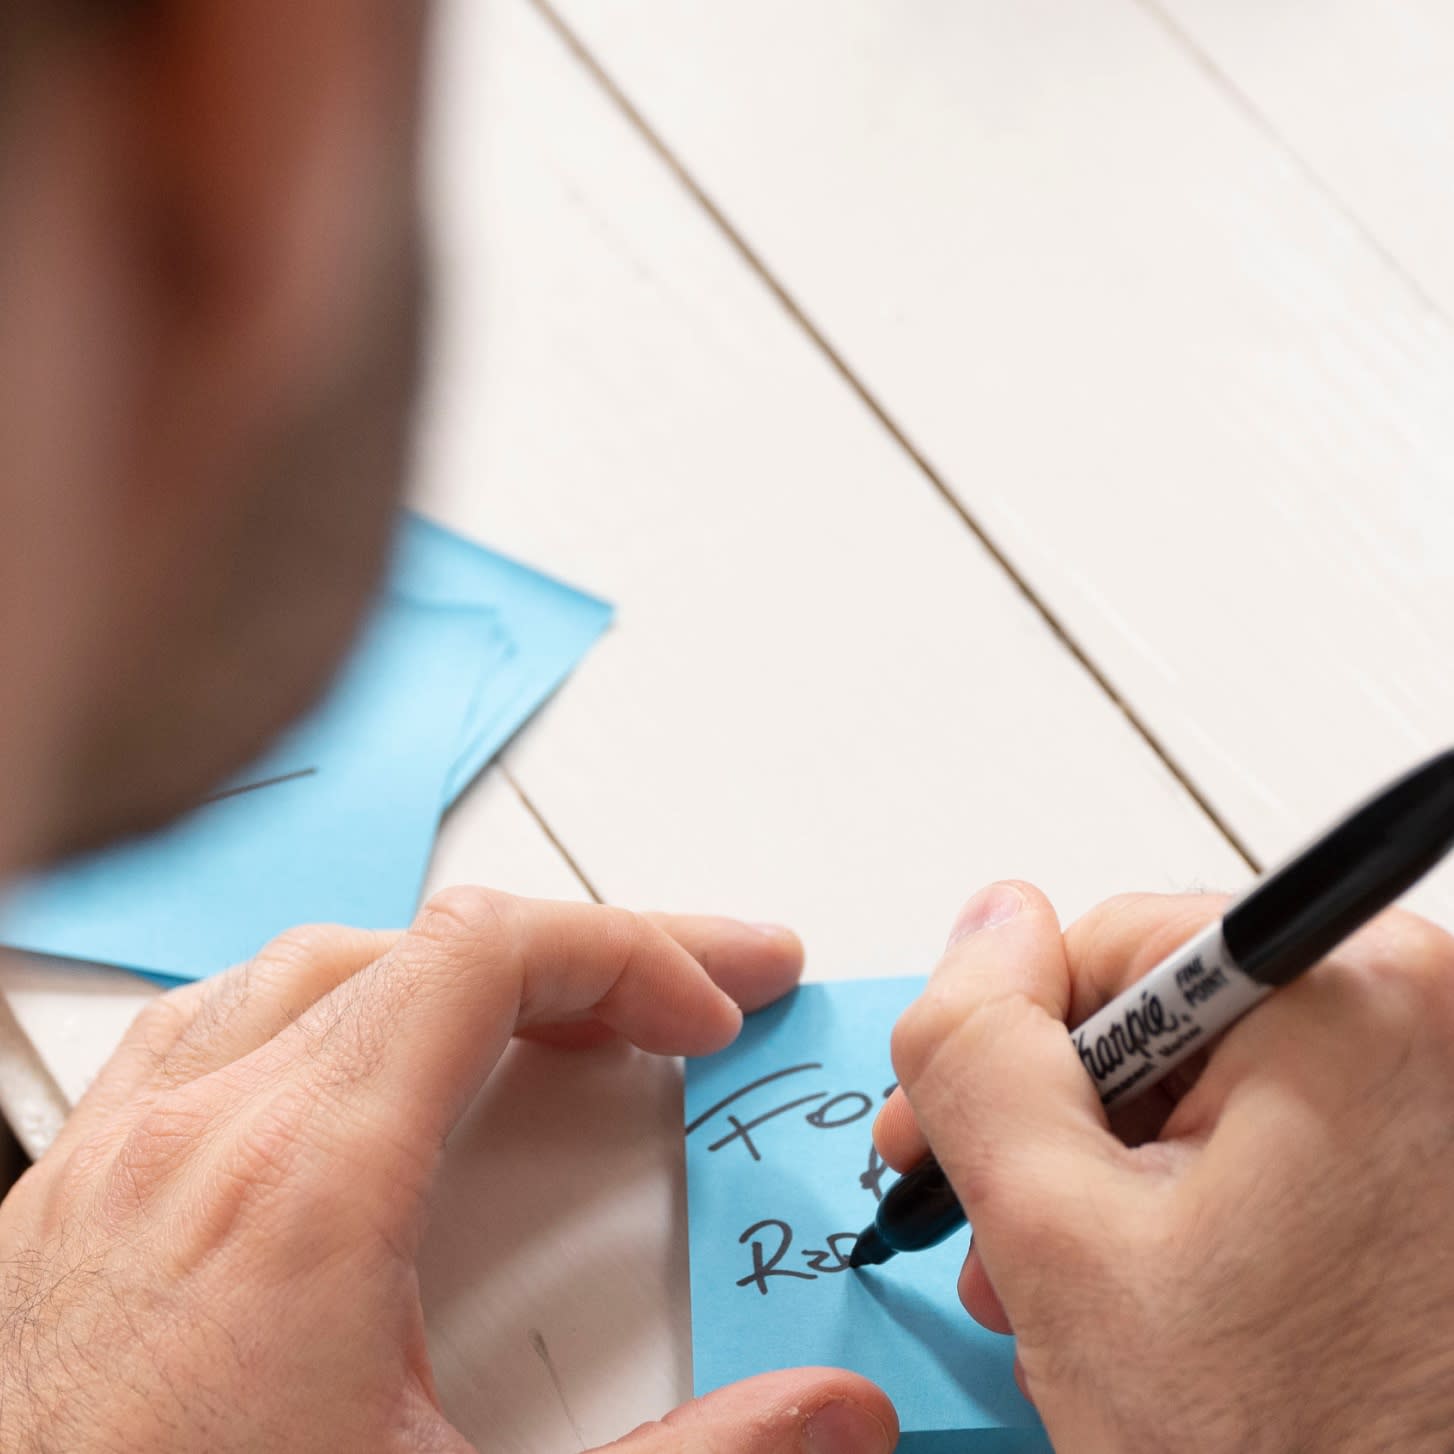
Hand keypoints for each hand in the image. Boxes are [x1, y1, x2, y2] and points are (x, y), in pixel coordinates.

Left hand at [0, 889, 897, 1453]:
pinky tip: (345, 1080)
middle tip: (677, 998)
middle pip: (422, 948)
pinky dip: (318, 1016)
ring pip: (305, 971)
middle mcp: (194, 1143)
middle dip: (579, 956)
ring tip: (537, 1020)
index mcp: (302, 1188)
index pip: (492, 957)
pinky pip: (200, 1033)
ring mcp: (110, 1166)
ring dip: (444, 976)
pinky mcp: (58, 1214)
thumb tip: (827, 1415)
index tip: (709, 1010)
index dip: (632, 952)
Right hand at [877, 881, 1453, 1453]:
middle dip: (1062, 1133)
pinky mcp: (1432, 1166)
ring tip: (1081, 1287)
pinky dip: (1201, 1201)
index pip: (1108, 944)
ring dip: (1118, 1178)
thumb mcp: (1057, 1235)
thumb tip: (986, 926)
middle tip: (1015, 1237)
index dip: (1004, 1048)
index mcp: (1351, 995)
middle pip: (1161, 1019)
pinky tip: (1165, 1289)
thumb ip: (982, 1055)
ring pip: (1210, 1086)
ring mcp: (1439, 1101)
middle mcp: (1425, 1023)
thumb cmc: (1288, 1452)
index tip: (952, 1134)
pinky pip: (1280, 1135)